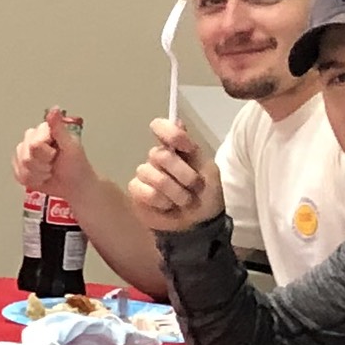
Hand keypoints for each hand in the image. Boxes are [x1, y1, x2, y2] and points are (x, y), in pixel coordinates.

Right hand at [13, 112, 74, 200]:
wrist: (75, 185)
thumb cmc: (77, 166)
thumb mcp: (70, 145)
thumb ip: (58, 128)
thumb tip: (54, 109)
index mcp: (43, 132)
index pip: (34, 144)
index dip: (45, 153)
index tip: (55, 154)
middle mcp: (32, 140)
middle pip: (25, 157)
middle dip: (41, 165)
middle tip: (53, 163)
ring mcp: (26, 155)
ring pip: (21, 166)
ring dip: (38, 174)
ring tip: (49, 171)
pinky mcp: (22, 168)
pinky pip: (18, 176)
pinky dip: (33, 180)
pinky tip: (42, 177)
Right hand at [129, 116, 223, 234]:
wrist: (199, 224)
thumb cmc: (206, 196)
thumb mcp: (208, 170)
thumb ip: (192, 148)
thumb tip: (178, 120)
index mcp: (176, 149)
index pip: (161, 127)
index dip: (170, 133)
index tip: (184, 147)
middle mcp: (157, 158)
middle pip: (160, 155)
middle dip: (183, 174)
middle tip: (194, 186)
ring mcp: (145, 174)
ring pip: (154, 176)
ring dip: (175, 192)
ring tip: (184, 201)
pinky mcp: (136, 192)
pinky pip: (145, 191)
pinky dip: (161, 202)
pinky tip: (167, 206)